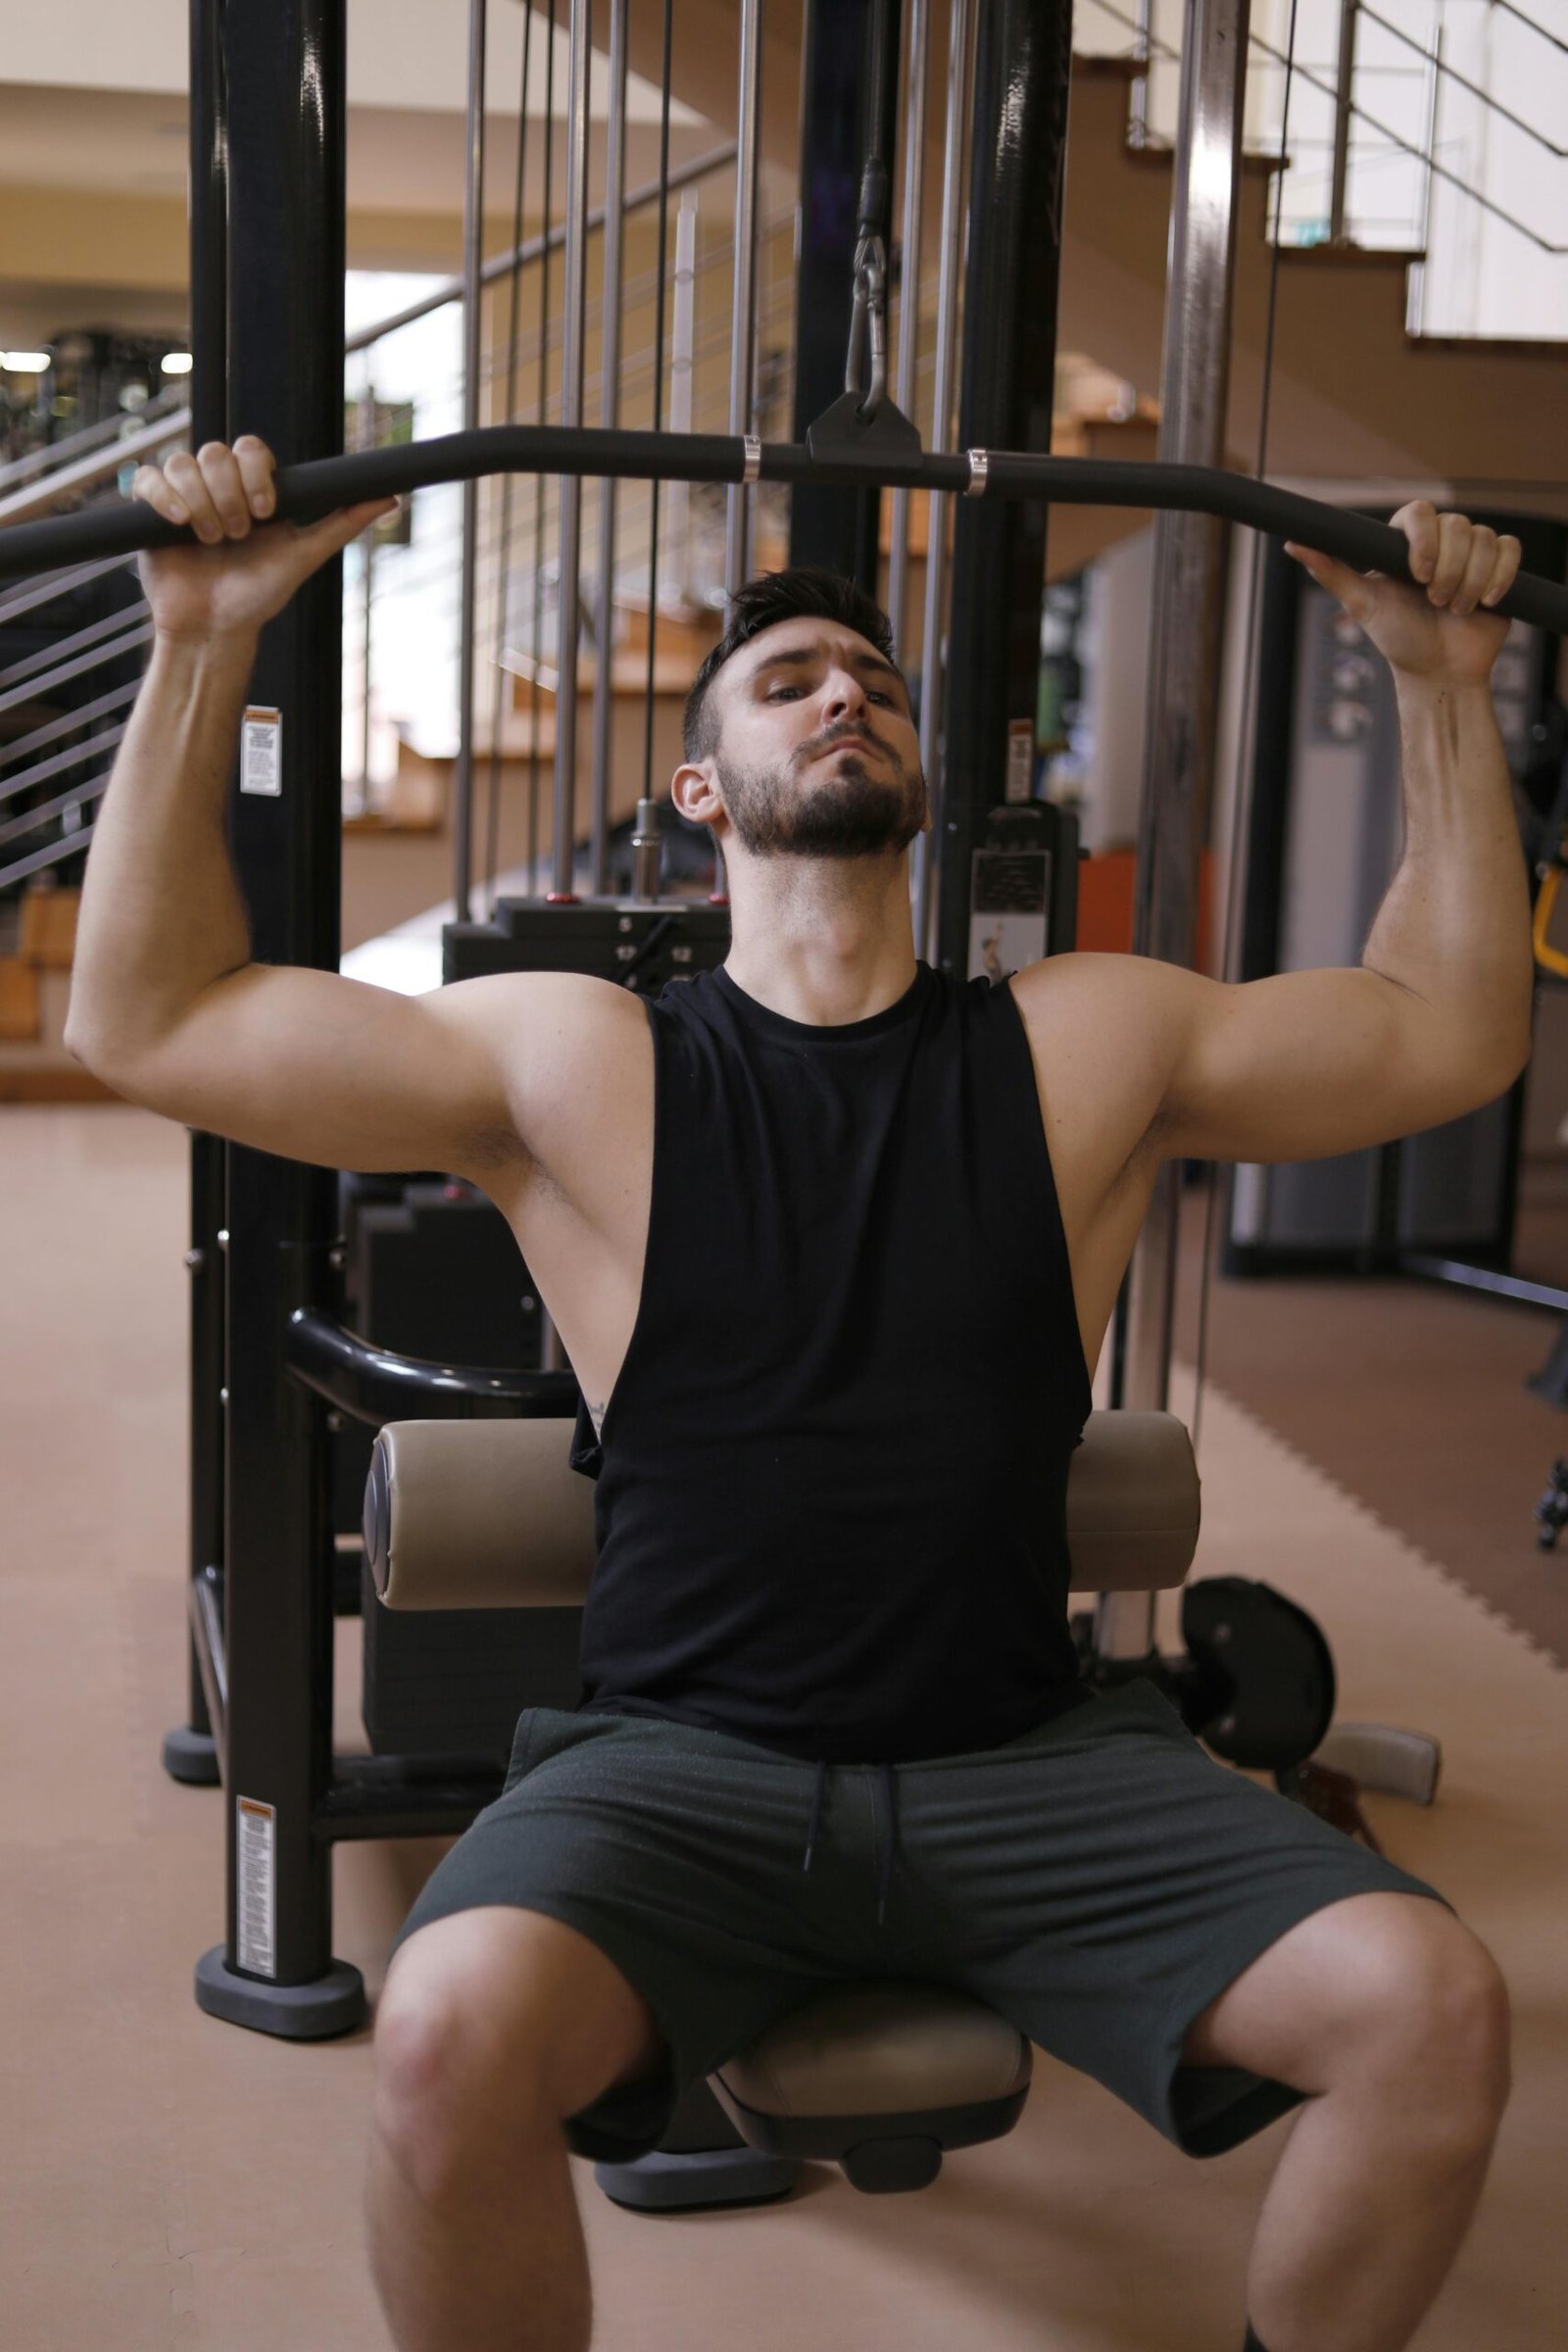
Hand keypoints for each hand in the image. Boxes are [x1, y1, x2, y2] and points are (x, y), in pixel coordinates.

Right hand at [132, 436, 397, 644]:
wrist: (215, 628)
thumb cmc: (259, 595)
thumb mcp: (305, 556)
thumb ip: (342, 523)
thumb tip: (390, 498)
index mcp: (252, 488)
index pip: (250, 448)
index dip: (256, 473)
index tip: (265, 513)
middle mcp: (217, 486)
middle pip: (215, 453)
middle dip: (229, 495)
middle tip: (238, 536)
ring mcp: (183, 495)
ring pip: (182, 463)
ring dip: (200, 503)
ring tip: (212, 542)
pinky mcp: (150, 510)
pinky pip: (148, 479)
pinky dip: (164, 496)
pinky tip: (180, 524)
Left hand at [1284, 502, 1521, 688]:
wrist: (1439, 671)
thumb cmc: (1398, 639)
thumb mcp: (1362, 605)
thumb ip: (1330, 573)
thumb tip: (1291, 544)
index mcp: (1405, 542)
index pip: (1420, 512)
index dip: (1425, 539)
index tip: (1419, 575)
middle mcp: (1440, 542)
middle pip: (1458, 525)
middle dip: (1448, 571)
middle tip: (1435, 603)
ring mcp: (1471, 553)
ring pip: (1485, 539)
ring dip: (1470, 581)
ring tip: (1456, 610)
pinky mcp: (1499, 567)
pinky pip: (1509, 551)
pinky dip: (1500, 576)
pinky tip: (1486, 602)